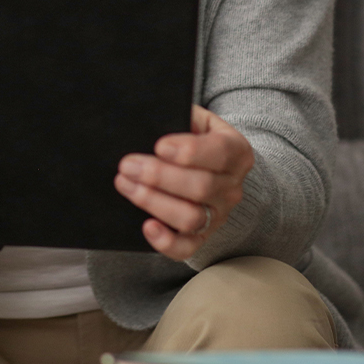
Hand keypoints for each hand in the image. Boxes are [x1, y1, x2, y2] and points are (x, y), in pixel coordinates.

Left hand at [114, 105, 253, 259]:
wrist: (215, 169)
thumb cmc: (198, 138)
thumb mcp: (199, 119)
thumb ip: (182, 115)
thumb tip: (154, 118)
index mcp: (237, 152)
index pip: (219, 153)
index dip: (190, 151)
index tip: (159, 145)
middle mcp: (233, 187)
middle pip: (200, 187)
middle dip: (159, 176)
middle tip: (128, 165)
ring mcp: (219, 215)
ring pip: (191, 217)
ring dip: (154, 202)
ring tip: (126, 184)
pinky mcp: (202, 236)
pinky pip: (186, 248)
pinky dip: (166, 242)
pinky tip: (147, 226)